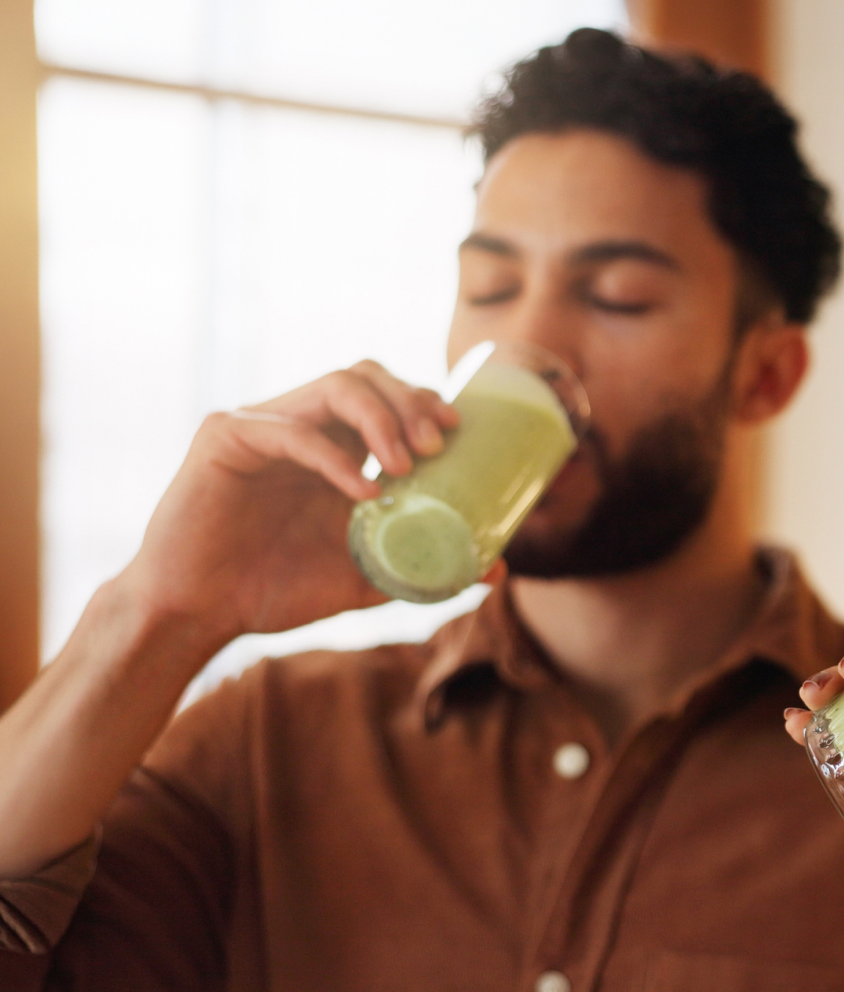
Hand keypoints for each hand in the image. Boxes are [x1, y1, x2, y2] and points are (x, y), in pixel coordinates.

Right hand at [115, 360, 460, 645]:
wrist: (200, 615)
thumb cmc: (276, 592)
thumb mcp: (366, 579)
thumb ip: (423, 570)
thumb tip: (495, 575)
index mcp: (334, 448)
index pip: (387, 396)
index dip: (425, 402)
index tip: (460, 432)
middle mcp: (302, 426)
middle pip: (367, 376)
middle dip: (411, 401)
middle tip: (440, 443)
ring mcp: (264, 425)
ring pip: (335, 385)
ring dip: (383, 417)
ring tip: (409, 464)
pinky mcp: (226, 437)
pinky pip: (292, 430)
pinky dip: (335, 458)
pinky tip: (364, 492)